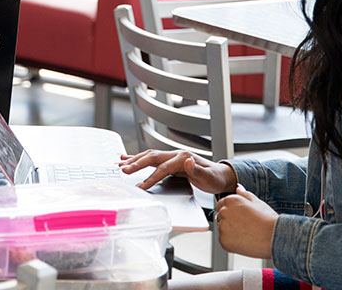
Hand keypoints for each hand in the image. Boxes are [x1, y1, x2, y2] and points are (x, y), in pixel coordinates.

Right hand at [118, 149, 236, 194]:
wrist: (220, 175)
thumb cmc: (214, 178)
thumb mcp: (209, 177)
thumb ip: (198, 170)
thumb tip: (187, 162)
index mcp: (183, 158)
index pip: (163, 168)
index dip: (151, 177)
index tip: (141, 186)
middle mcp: (176, 155)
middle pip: (152, 157)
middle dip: (136, 163)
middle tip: (123, 170)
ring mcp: (172, 156)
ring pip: (149, 156)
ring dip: (134, 159)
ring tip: (120, 164)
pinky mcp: (169, 160)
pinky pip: (151, 158)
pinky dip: (138, 158)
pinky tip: (128, 158)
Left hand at [215, 185, 276, 259]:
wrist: (274, 237)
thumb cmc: (268, 220)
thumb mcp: (257, 202)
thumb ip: (244, 194)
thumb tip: (238, 188)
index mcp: (230, 200)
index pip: (220, 205)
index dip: (230, 212)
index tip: (240, 218)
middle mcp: (224, 211)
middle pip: (220, 217)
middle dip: (229, 221)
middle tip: (245, 227)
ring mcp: (222, 226)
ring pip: (222, 229)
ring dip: (230, 232)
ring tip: (247, 234)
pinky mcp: (224, 240)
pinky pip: (224, 241)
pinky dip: (231, 243)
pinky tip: (244, 241)